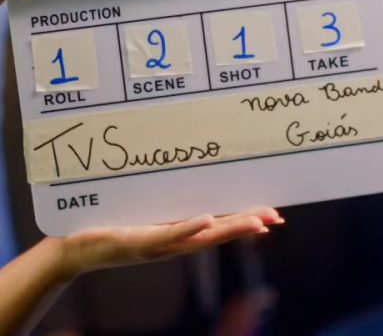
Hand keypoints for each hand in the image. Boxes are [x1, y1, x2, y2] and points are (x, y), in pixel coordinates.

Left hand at [55, 207, 282, 281]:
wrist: (76, 244)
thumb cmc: (110, 221)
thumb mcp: (143, 205)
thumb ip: (164, 195)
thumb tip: (185, 171)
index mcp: (178, 229)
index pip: (219, 222)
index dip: (245, 218)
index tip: (270, 213)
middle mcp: (174, 239)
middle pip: (218, 231)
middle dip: (247, 223)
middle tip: (274, 217)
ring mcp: (160, 243)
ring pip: (202, 236)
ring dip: (230, 228)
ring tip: (256, 221)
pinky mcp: (141, 241)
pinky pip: (169, 234)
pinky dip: (189, 228)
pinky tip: (208, 220)